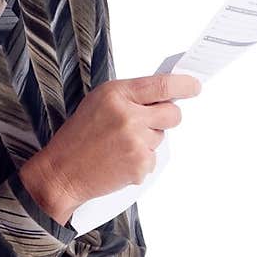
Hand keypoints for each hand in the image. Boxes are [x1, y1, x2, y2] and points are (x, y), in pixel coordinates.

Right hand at [20, 72, 201, 221]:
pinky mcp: (139, 164)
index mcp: (116, 94)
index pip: (162, 84)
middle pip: (172, 114)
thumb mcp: (98, 103)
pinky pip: (153, 160)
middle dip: (166, 119)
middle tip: (145, 125)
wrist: (62, 172)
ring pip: (161, 138)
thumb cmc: (78, 137)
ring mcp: (136, 141)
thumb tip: (162, 95)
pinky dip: (140, 162)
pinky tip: (119, 161)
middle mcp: (128, 115)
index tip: (195, 86)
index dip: (185, 85)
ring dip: (147, 142)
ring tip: (119, 147)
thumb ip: (129, 97)